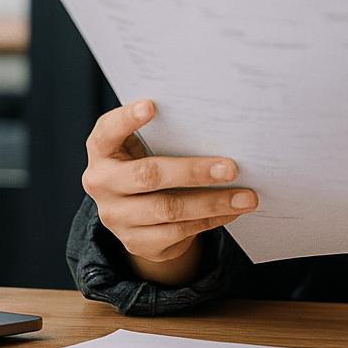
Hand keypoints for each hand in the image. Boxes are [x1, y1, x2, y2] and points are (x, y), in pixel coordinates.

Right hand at [81, 98, 256, 285]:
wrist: (133, 211)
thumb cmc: (145, 161)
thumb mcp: (142, 145)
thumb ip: (163, 134)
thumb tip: (215, 123)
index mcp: (102, 151)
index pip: (107, 132)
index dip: (127, 119)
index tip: (152, 105)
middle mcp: (101, 184)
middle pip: (147, 177)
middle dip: (194, 172)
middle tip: (232, 168)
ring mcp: (116, 218)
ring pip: (168, 210)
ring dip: (212, 202)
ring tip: (246, 197)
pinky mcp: (136, 242)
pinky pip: (178, 233)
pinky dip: (210, 220)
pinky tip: (232, 211)